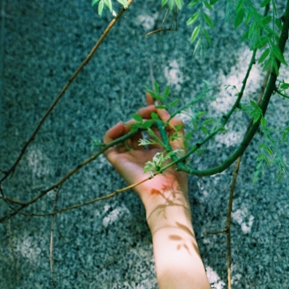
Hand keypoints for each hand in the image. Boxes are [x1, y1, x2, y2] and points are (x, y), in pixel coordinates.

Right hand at [102, 93, 187, 208]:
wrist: (166, 191)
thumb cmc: (176, 175)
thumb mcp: (179, 148)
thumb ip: (176, 130)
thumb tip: (170, 113)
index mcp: (157, 151)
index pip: (151, 127)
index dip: (150, 111)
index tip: (152, 96)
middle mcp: (142, 153)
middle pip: (138, 127)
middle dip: (142, 115)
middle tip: (148, 111)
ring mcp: (130, 157)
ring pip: (124, 133)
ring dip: (130, 123)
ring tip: (138, 123)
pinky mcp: (118, 161)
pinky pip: (108, 143)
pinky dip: (112, 132)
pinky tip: (122, 127)